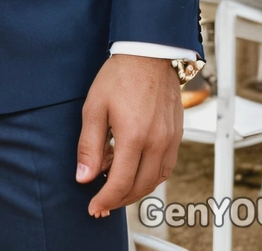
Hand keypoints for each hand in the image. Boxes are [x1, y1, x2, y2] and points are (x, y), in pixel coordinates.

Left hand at [76, 55, 181, 216]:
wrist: (149, 53)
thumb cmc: (119, 76)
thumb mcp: (94, 107)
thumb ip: (89, 145)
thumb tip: (84, 177)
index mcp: (134, 136)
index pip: (120, 183)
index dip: (105, 199)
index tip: (93, 207)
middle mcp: (157, 143)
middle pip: (139, 187)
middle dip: (119, 200)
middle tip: (103, 202)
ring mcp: (170, 140)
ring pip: (155, 180)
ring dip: (136, 190)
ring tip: (116, 189)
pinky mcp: (177, 135)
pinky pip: (166, 167)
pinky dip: (151, 177)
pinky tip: (136, 171)